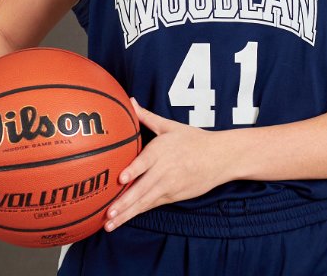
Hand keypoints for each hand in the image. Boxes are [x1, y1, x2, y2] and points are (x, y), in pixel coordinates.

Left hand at [105, 97, 223, 230]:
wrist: (219, 157)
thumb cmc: (193, 139)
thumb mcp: (170, 126)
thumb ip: (147, 116)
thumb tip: (130, 101)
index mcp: (162, 151)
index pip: (145, 162)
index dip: (133, 171)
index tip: (121, 179)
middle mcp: (164, 170)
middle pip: (142, 188)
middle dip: (124, 202)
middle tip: (108, 213)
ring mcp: (169, 186)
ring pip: (145, 202)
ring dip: (127, 213)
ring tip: (110, 224)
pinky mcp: (173, 196)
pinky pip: (153, 205)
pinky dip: (138, 212)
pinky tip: (125, 219)